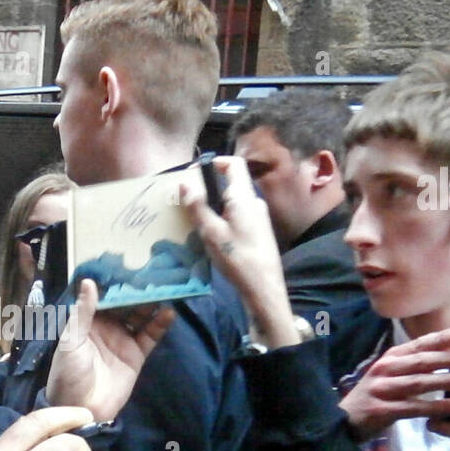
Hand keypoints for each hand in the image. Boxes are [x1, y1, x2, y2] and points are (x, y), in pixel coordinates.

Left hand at [45, 279, 174, 420]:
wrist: (82, 408)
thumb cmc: (68, 373)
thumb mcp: (71, 341)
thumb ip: (83, 312)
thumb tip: (88, 281)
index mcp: (88, 321)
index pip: (104, 297)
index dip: (115, 283)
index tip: (128, 266)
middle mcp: (107, 327)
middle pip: (125, 305)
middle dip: (137, 290)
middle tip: (153, 273)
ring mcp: (123, 340)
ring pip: (140, 317)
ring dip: (151, 304)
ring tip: (165, 287)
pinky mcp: (136, 355)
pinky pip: (150, 336)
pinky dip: (160, 324)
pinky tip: (169, 312)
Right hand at [181, 156, 298, 347]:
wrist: (264, 288)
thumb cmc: (237, 258)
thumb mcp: (211, 233)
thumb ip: (198, 207)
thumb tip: (185, 184)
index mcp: (243, 197)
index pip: (234, 164)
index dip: (215, 162)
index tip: (195, 172)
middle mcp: (253, 202)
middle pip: (230, 184)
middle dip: (208, 189)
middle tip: (187, 201)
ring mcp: (258, 217)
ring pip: (232, 202)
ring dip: (214, 206)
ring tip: (195, 221)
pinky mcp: (258, 232)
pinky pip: (237, 216)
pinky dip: (222, 219)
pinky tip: (211, 237)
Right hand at [339, 328, 449, 439]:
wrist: (344, 420)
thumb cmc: (375, 395)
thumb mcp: (390, 373)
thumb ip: (415, 361)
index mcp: (388, 359)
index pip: (415, 346)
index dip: (436, 340)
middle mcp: (384, 370)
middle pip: (421, 363)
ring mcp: (382, 390)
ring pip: (420, 383)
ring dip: (448, 379)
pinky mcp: (383, 410)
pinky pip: (415, 408)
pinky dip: (437, 406)